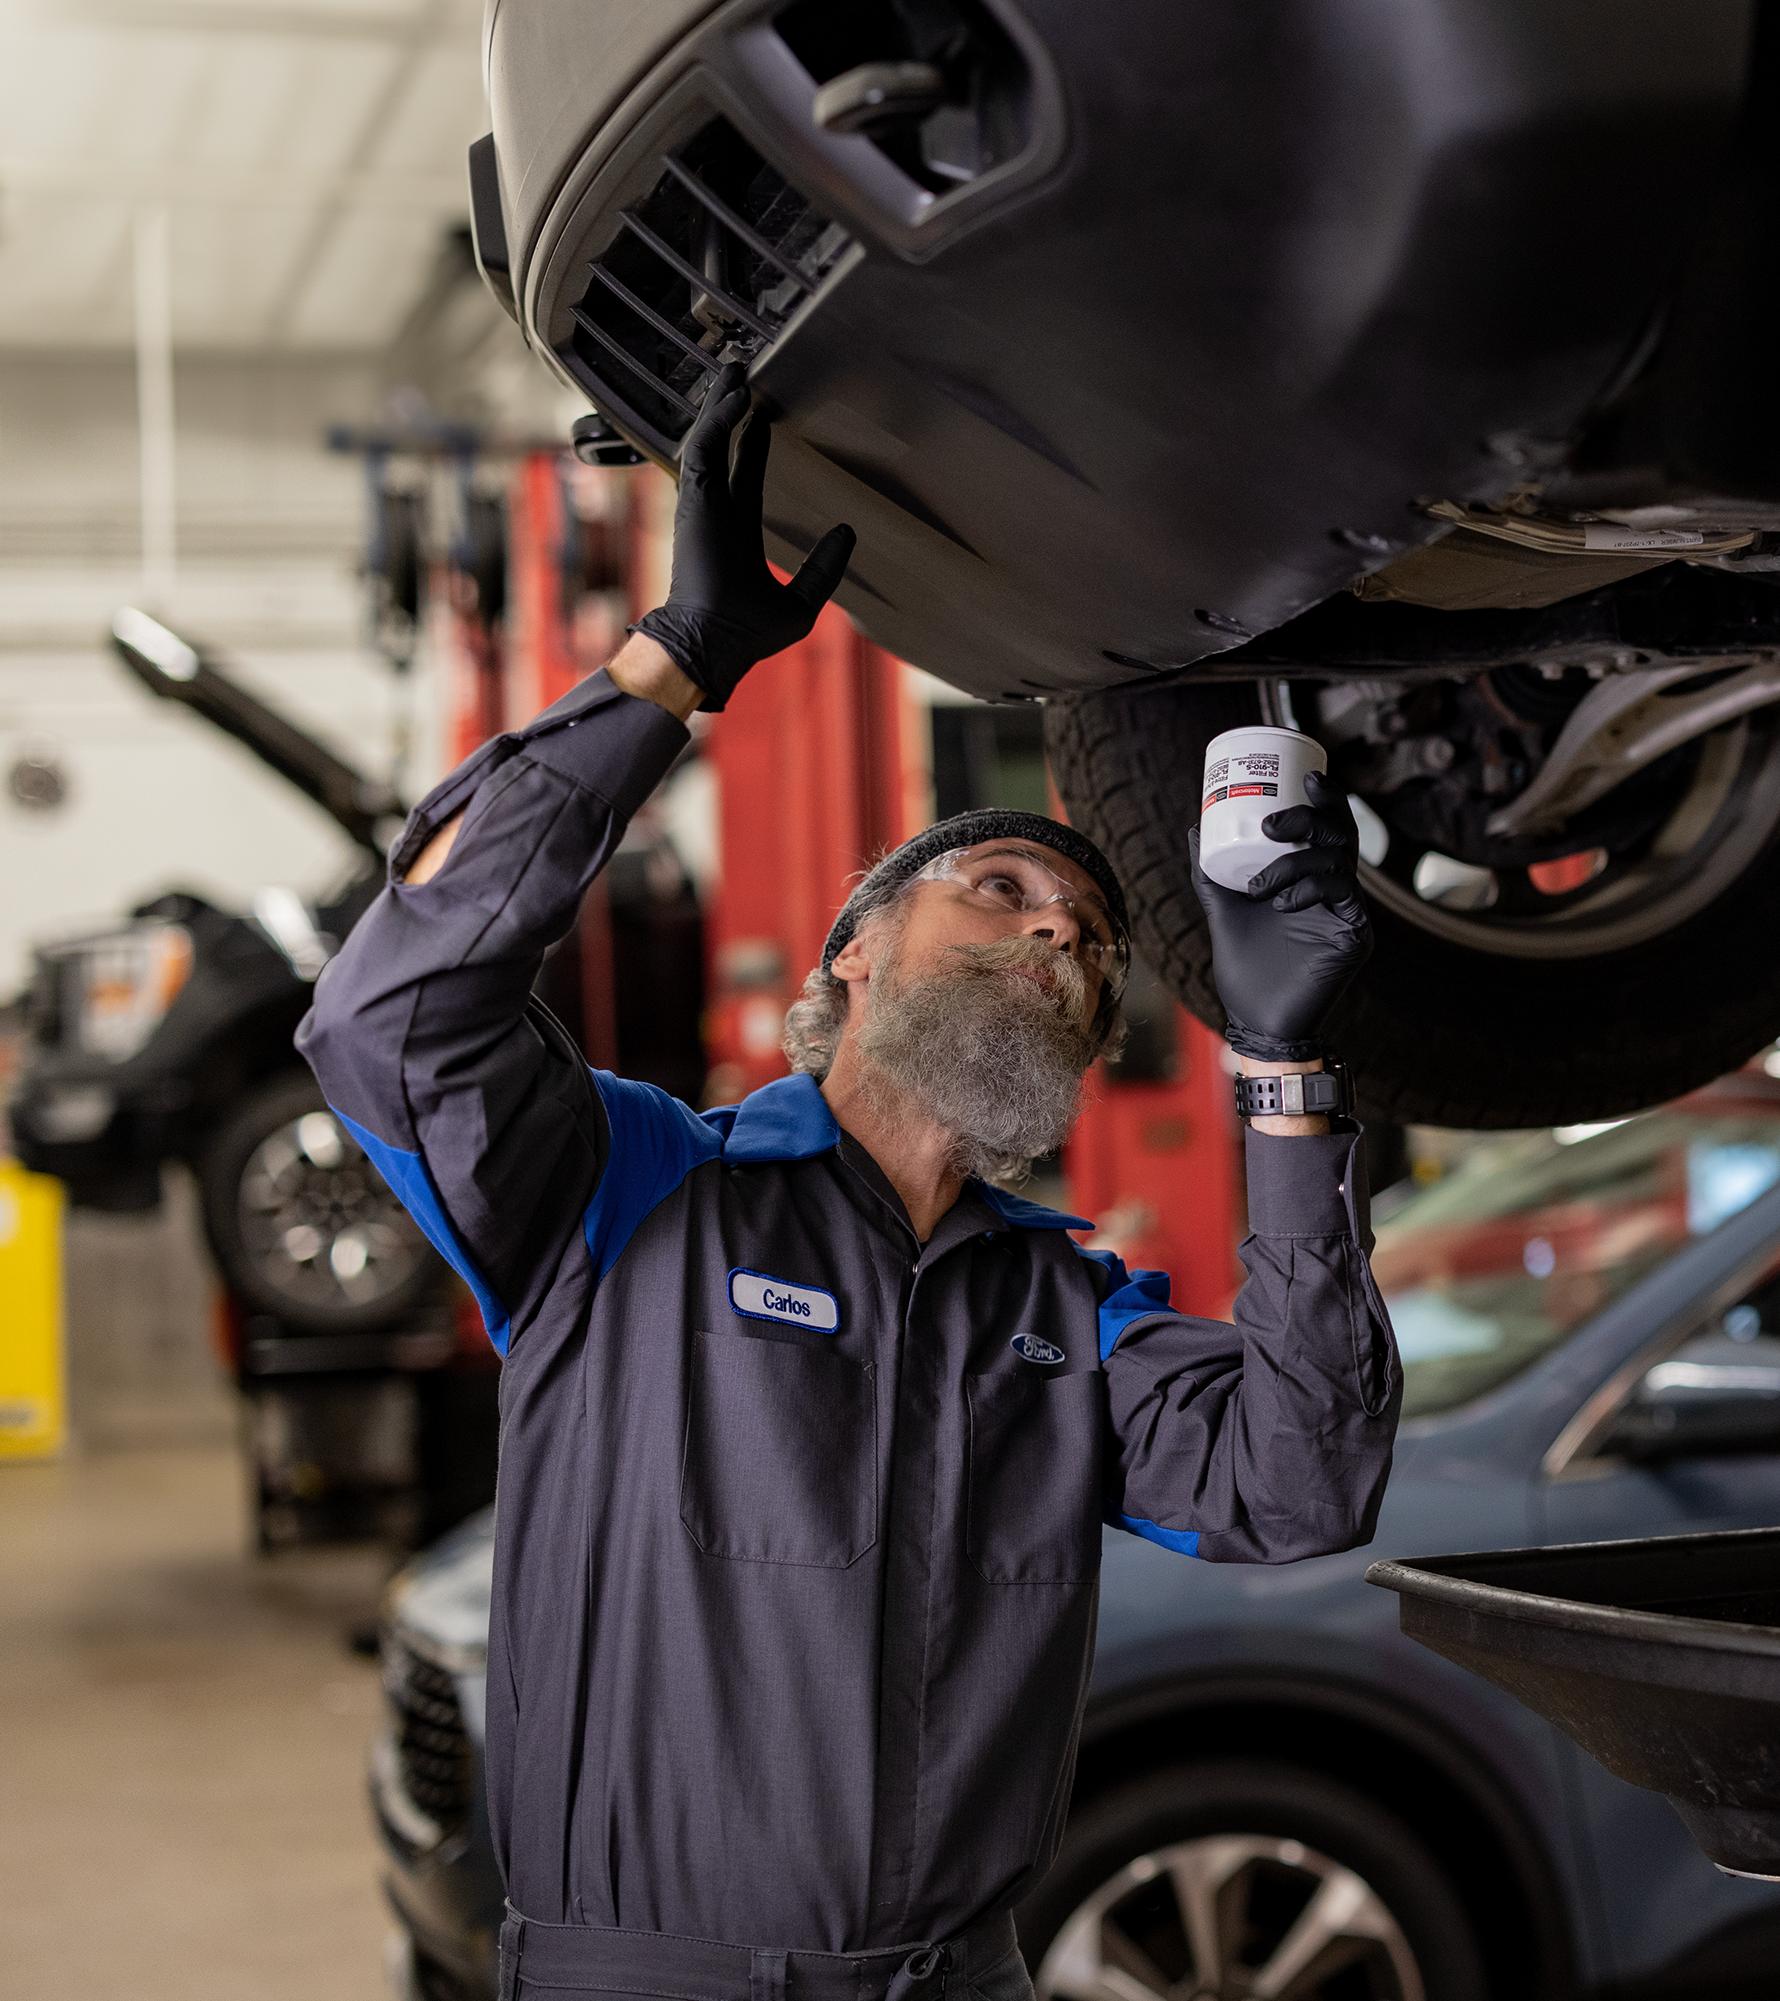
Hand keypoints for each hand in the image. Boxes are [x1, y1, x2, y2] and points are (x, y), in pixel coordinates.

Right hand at [629, 361, 855, 712]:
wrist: (715, 645)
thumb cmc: (749, 634)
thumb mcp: (803, 601)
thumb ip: (824, 567)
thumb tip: (848, 532)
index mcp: (734, 531)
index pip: (743, 475)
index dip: (750, 444)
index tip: (761, 416)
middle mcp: (713, 512)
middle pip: (721, 447)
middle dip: (729, 411)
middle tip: (741, 377)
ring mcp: (701, 504)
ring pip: (707, 440)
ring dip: (720, 404)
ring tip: (734, 369)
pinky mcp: (694, 499)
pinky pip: (704, 447)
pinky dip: (718, 420)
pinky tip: (735, 396)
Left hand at [1187, 767, 1371, 1060]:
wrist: (1255, 1019)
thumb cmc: (1245, 967)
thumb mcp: (1223, 909)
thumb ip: (1210, 872)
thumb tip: (1197, 826)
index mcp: (1310, 878)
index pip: (1326, 826)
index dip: (1324, 796)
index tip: (1304, 775)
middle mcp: (1335, 890)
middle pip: (1341, 833)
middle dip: (1310, 817)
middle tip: (1271, 823)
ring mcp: (1348, 911)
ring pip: (1337, 861)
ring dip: (1294, 863)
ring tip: (1259, 886)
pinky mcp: (1356, 934)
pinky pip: (1341, 894)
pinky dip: (1309, 889)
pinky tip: (1283, 904)